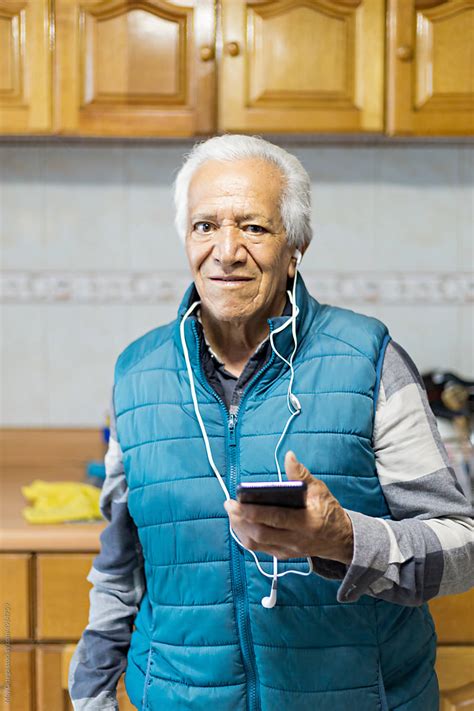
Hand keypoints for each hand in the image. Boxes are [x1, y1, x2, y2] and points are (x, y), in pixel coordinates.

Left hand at [223, 451, 353, 563]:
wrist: (340, 540)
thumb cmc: (328, 511)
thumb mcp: (320, 490)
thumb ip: (301, 475)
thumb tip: (289, 456)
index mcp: (307, 523)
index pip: (275, 518)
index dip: (253, 511)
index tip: (237, 500)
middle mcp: (296, 540)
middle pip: (261, 534)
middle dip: (240, 519)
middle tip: (229, 504)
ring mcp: (288, 550)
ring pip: (256, 544)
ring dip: (240, 528)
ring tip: (232, 512)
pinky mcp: (283, 555)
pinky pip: (259, 548)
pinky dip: (246, 535)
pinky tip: (239, 522)